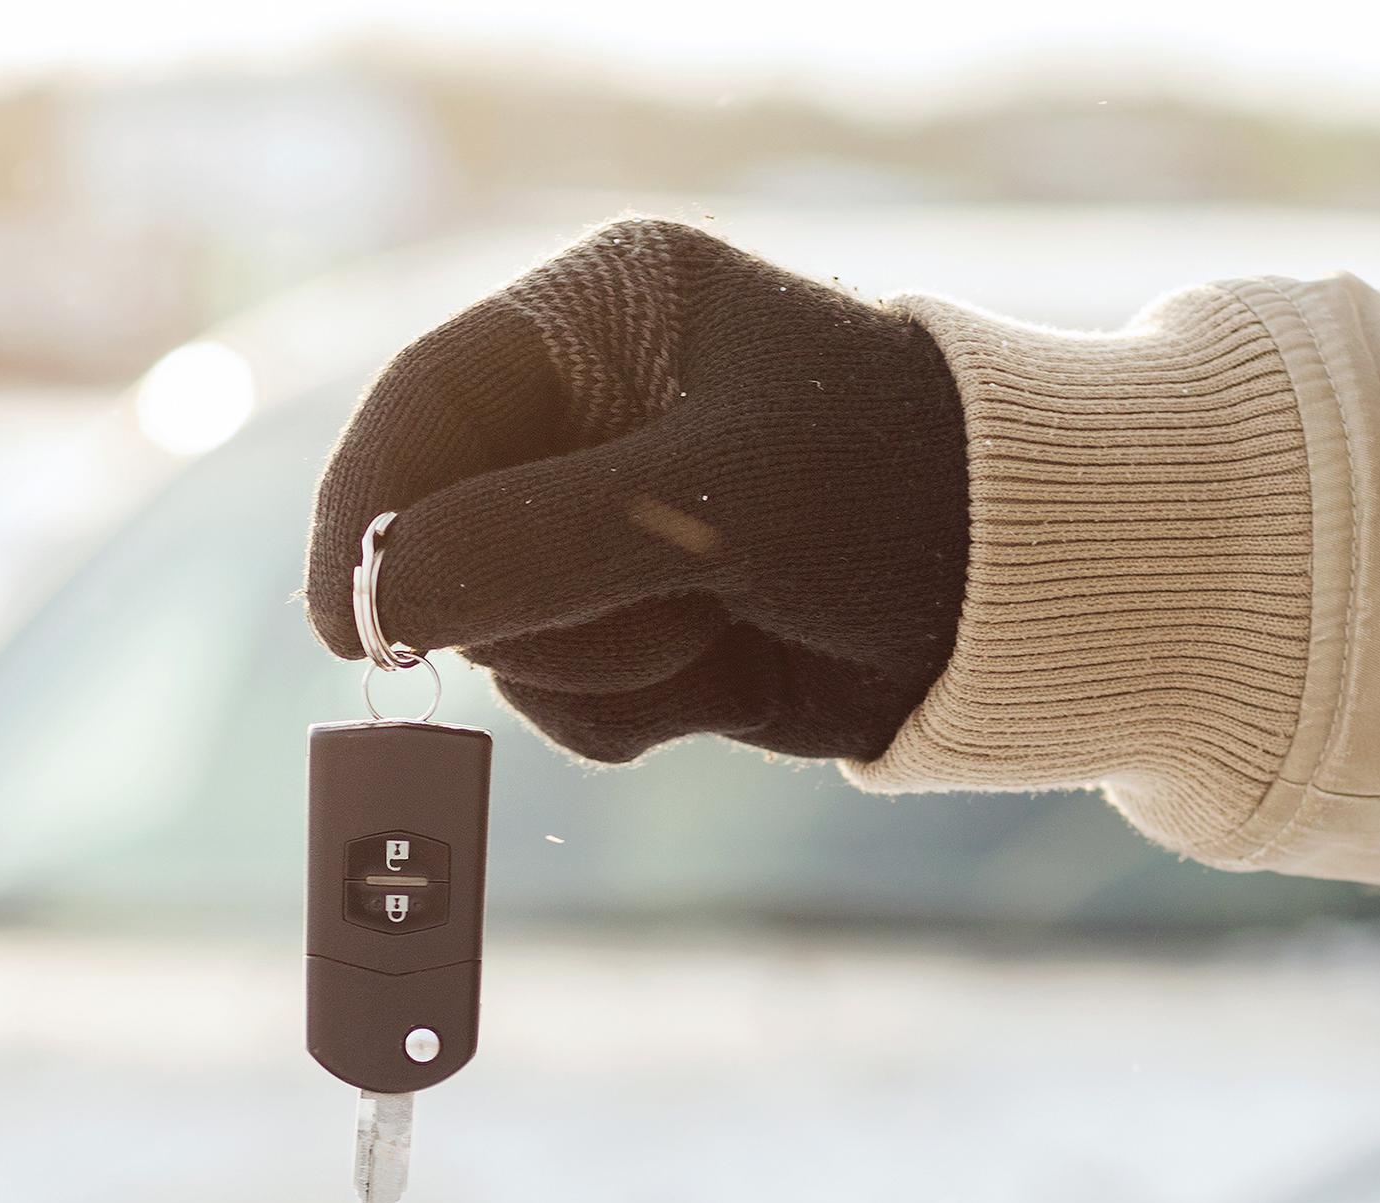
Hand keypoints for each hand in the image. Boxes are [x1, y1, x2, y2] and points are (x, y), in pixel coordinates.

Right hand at [304, 220, 967, 763]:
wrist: (1031, 604)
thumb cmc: (893, 494)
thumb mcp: (709, 505)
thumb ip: (530, 544)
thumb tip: (377, 602)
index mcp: (603, 316)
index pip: (427, 403)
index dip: (371, 511)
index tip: (348, 621)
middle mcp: (593, 416)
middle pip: (444, 534)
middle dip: (514, 603)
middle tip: (601, 623)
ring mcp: (615, 532)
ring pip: (504, 634)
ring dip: (596, 662)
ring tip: (712, 629)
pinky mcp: (651, 628)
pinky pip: (569, 698)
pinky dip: (631, 708)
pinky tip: (720, 675)